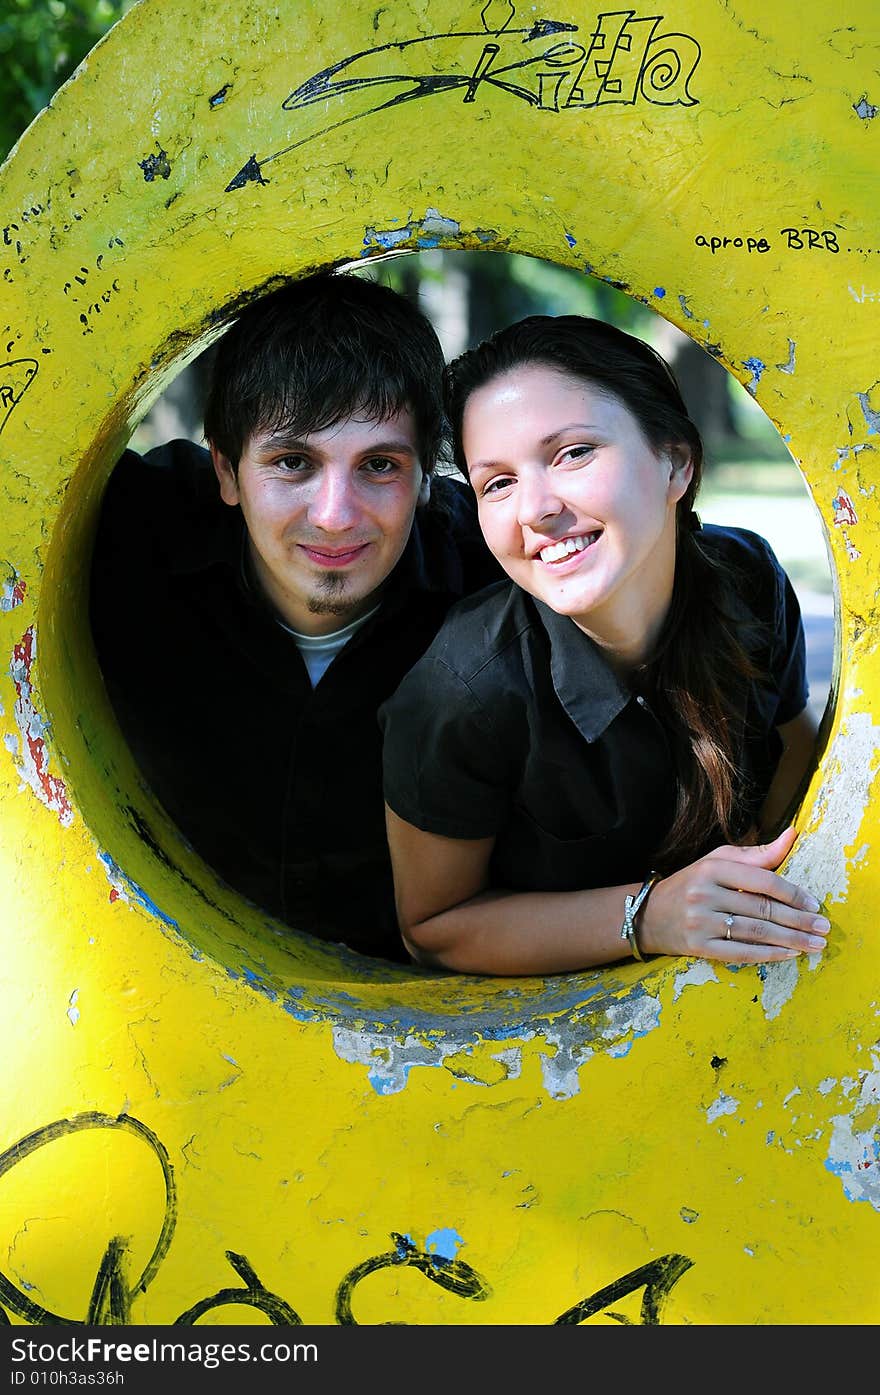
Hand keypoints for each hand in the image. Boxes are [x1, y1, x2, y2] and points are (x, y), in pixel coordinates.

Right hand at [639, 826, 829, 963]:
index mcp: (712, 869)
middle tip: (823, 927)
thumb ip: (757, 854)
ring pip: (756, 932)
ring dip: (791, 940)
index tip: (814, 903)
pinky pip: (740, 953)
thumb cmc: (691, 884)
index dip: (792, 893)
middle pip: (762, 909)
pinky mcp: (698, 947)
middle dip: (798, 920)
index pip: (762, 881)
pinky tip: (789, 954)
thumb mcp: (718, 861)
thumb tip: (792, 835)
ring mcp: (700, 923)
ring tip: (815, 944)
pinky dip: (768, 955)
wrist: (648, 915)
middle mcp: (705, 895)